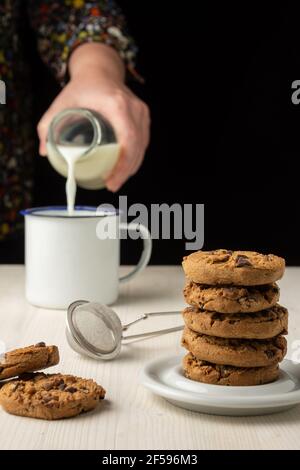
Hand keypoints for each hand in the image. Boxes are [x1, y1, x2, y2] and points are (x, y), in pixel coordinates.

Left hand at [37, 43, 149, 191]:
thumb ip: (48, 125)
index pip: (128, 139)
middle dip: (125, 171)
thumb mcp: (62, 102)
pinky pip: (143, 142)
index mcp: (117, 105)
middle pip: (137, 147)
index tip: (111, 179)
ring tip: (116, 180)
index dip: (122, 164)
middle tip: (111, 185)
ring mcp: (141, 112)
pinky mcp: (143, 117)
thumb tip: (45, 151)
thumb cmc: (83, 87)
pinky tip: (125, 169)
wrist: (100, 70)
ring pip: (142, 147)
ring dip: (131, 167)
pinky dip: (135, 157)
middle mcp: (134, 108)